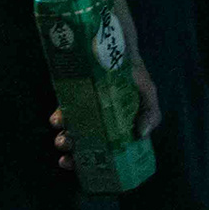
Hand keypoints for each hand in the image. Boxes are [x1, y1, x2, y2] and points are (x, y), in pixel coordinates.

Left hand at [50, 57, 164, 169]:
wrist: (112, 40)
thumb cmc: (133, 70)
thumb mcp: (147, 91)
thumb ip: (151, 112)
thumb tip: (142, 135)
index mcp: (118, 125)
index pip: (106, 150)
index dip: (95, 162)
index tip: (84, 169)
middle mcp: (100, 119)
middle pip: (85, 143)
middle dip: (75, 153)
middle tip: (68, 158)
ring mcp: (84, 108)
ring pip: (72, 130)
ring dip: (65, 138)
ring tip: (63, 140)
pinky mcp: (71, 97)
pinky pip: (63, 111)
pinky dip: (59, 118)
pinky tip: (57, 120)